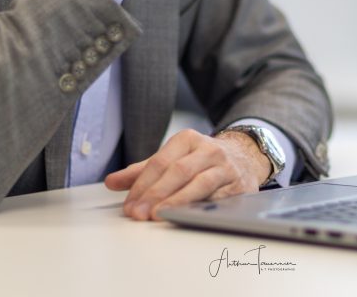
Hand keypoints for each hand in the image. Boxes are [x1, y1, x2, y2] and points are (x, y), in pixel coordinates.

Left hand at [105, 129, 271, 220]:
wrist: (245, 157)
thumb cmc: (202, 160)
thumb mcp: (173, 158)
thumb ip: (142, 171)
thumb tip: (111, 182)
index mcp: (186, 139)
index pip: (159, 162)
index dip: (142, 185)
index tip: (130, 205)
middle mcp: (207, 149)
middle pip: (177, 172)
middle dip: (155, 194)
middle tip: (138, 214)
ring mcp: (225, 166)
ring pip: (199, 183)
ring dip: (176, 201)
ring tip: (158, 215)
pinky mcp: (239, 184)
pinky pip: (218, 197)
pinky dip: (201, 207)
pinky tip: (187, 216)